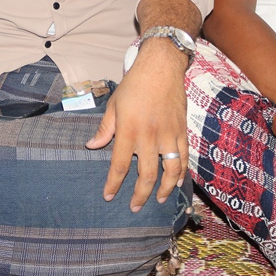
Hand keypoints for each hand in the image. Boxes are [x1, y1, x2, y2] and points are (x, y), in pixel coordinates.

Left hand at [86, 40, 188, 211]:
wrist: (161, 67)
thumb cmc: (134, 85)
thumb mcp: (114, 104)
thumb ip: (105, 129)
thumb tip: (92, 146)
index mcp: (128, 130)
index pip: (119, 165)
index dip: (113, 184)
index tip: (109, 196)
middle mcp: (149, 137)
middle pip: (145, 175)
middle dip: (140, 195)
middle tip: (135, 207)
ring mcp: (168, 136)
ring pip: (169, 171)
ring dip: (164, 189)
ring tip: (158, 199)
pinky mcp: (182, 132)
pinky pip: (183, 158)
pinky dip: (181, 172)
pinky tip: (176, 181)